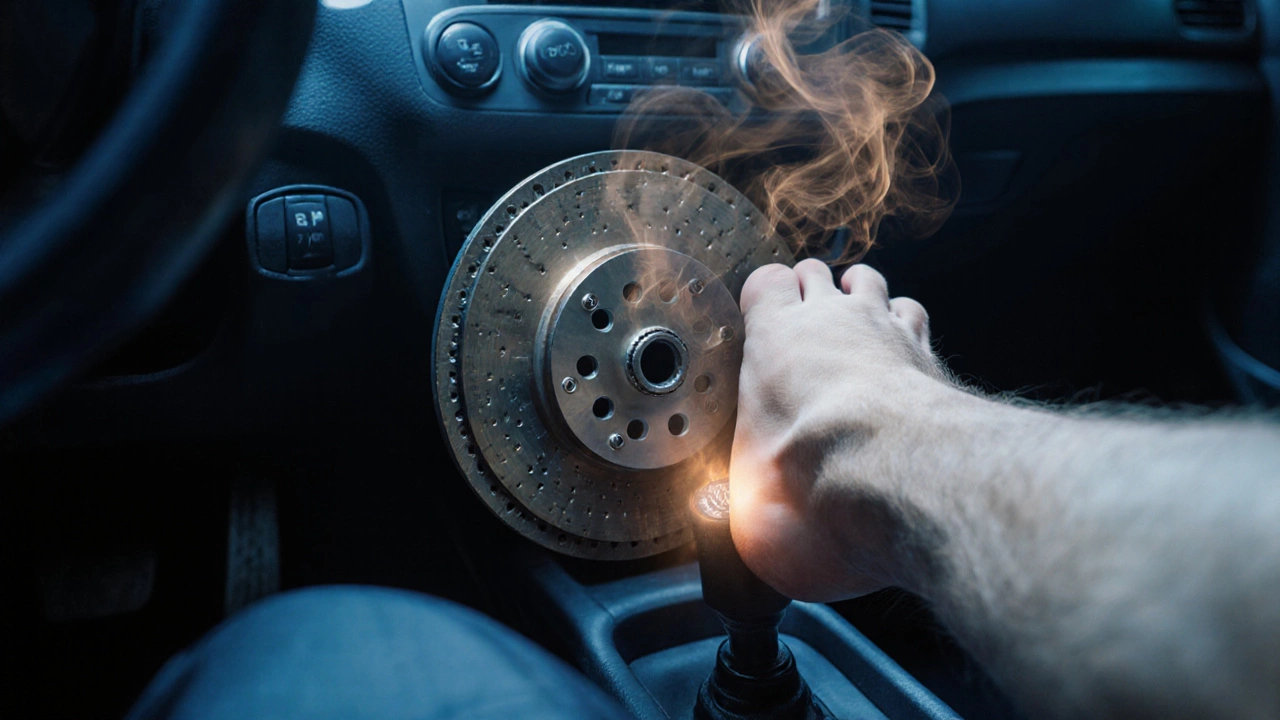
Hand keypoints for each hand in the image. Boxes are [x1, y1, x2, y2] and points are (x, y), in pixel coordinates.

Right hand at [729, 260, 945, 601]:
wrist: (891, 478)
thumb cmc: (808, 479)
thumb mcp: (745, 502)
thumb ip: (738, 502)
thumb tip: (733, 527)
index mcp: (773, 339)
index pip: (765, 283)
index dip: (764, 294)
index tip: (761, 313)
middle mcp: (830, 320)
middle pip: (816, 274)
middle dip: (810, 288)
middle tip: (804, 315)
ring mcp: (883, 329)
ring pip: (868, 282)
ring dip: (858, 293)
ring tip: (852, 312)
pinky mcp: (926, 353)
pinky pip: (912, 313)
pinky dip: (904, 322)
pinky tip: (901, 342)